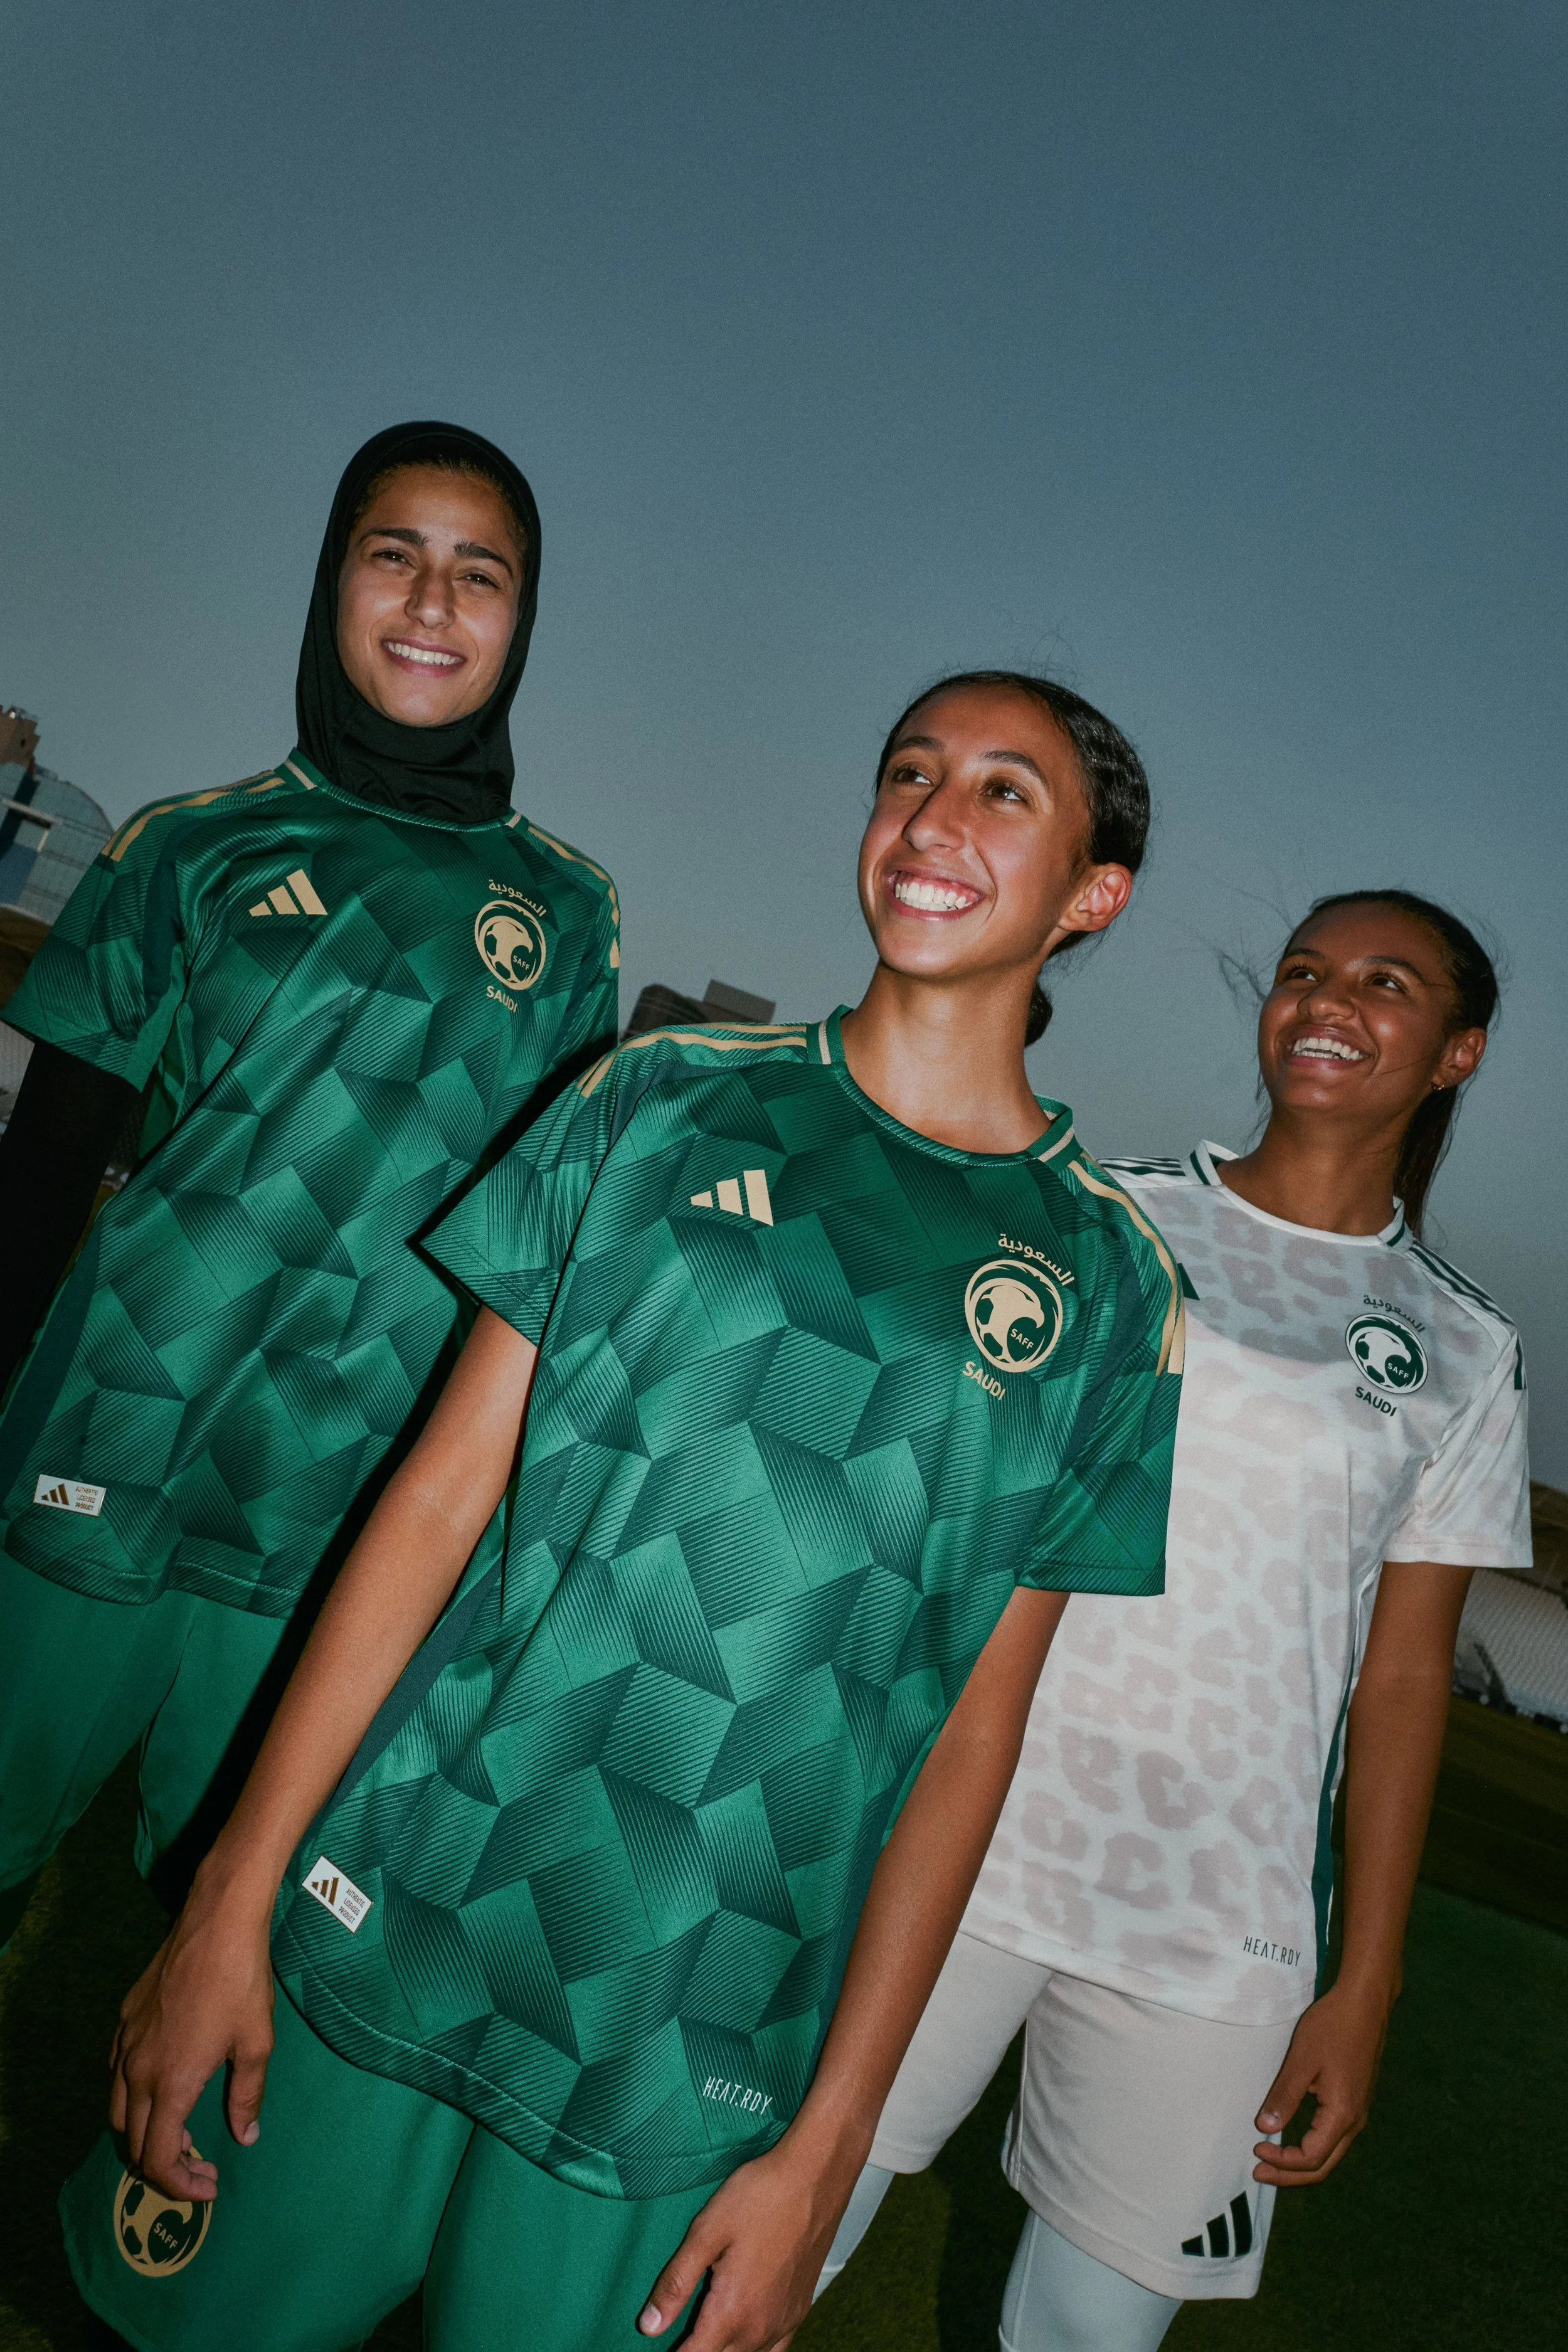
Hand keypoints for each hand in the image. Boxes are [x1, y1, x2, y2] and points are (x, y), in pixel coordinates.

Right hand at [109, 1866, 276, 2202]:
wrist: (217, 1922)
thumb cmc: (243, 1983)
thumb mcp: (256, 2044)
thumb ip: (246, 2097)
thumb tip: (245, 2137)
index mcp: (170, 2084)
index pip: (157, 2159)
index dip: (181, 2185)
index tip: (210, 2184)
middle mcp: (137, 2070)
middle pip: (133, 2142)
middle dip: (166, 2165)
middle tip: (201, 2165)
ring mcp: (125, 2043)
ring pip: (119, 2110)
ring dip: (145, 2132)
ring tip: (180, 2132)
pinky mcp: (124, 2019)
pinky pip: (117, 2072)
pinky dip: (134, 2096)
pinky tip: (165, 2085)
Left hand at [636, 2135, 859, 2351]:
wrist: (815, 2177)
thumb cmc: (759, 2196)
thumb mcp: (706, 2231)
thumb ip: (676, 2283)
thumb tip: (649, 2326)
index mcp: (732, 2312)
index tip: (661, 2343)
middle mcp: (760, 2328)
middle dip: (698, 2349)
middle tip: (681, 2331)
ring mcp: (784, 2322)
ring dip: (724, 2350)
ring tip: (707, 2330)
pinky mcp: (800, 2310)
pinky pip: (775, 2350)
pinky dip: (754, 2350)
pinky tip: (745, 2334)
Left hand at [1252, 1979, 1391, 2186]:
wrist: (1365, 2003)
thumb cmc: (1333, 2027)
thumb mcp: (1302, 2061)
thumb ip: (1284, 2097)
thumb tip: (1266, 2128)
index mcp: (1342, 2115)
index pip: (1311, 2158)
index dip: (1282, 2162)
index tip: (1256, 2149)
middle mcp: (1355, 2120)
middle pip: (1323, 2165)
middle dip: (1290, 2175)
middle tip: (1259, 2173)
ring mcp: (1358, 2111)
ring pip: (1330, 2153)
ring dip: (1301, 2162)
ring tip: (1272, 2160)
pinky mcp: (1355, 2100)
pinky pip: (1334, 2136)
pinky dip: (1311, 2145)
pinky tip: (1293, 2137)